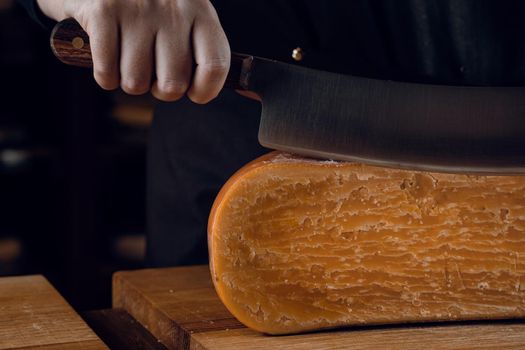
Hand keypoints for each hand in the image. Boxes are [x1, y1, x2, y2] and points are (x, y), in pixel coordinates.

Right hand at [37, 0, 229, 102]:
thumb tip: (215, 92)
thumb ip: (205, 56)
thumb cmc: (157, 12)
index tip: (193, 92)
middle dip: (161, 90)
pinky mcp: (104, 11)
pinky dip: (106, 76)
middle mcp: (173, 10)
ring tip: (130, 58)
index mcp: (202, 14)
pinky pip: (106, 73)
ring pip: (136, 83)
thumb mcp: (190, 22)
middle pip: (173, 84)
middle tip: (154, 71)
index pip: (214, 67)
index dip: (204, 91)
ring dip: (130, 81)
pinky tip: (110, 57)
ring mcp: (138, 9)